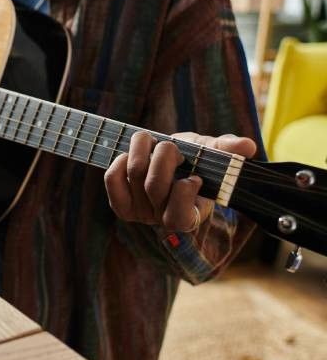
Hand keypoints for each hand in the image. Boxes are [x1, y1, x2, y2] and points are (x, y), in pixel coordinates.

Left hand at [104, 132, 257, 230]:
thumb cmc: (195, 160)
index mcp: (192, 215)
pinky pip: (113, 180)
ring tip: (150, 140)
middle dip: (164, 156)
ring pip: (134, 174)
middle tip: (170, 146)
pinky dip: (119, 161)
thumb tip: (246, 146)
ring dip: (142, 149)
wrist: (168, 164)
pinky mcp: (121, 203)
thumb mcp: (214, 154)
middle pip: (155, 186)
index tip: (194, 175)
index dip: (183, 191)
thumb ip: (229, 150)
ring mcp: (140, 213)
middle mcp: (163, 219)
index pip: (179, 216)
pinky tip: (129, 154)